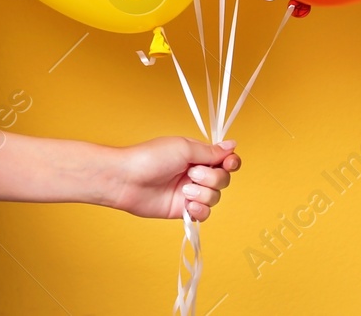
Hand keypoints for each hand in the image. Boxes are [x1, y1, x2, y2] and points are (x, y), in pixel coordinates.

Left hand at [105, 137, 239, 221]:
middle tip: (192, 174)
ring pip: (215, 197)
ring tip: (184, 190)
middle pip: (223, 179)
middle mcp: (195, 173)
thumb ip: (210, 151)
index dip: (231, 163)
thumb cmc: (150, 158)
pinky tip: (186, 205)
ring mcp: (189, 192)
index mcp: (196, 155)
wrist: (128, 180)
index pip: (224, 160)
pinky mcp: (183, 209)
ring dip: (203, 194)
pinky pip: (204, 214)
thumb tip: (232, 145)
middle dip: (213, 178)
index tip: (229, 163)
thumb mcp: (184, 148)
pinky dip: (199, 210)